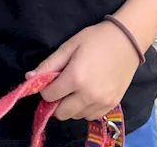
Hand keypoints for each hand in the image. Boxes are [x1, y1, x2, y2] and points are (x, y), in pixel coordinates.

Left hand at [25, 20, 141, 121]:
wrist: (127, 40)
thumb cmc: (95, 39)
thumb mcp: (69, 46)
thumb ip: (49, 64)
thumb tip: (29, 78)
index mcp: (76, 78)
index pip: (49, 96)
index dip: (45, 88)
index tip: (50, 80)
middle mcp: (89, 94)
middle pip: (61, 113)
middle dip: (56, 102)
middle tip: (61, 87)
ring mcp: (102, 101)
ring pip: (75, 116)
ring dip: (70, 106)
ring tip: (75, 89)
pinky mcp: (112, 104)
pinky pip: (90, 116)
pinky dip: (84, 109)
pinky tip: (86, 94)